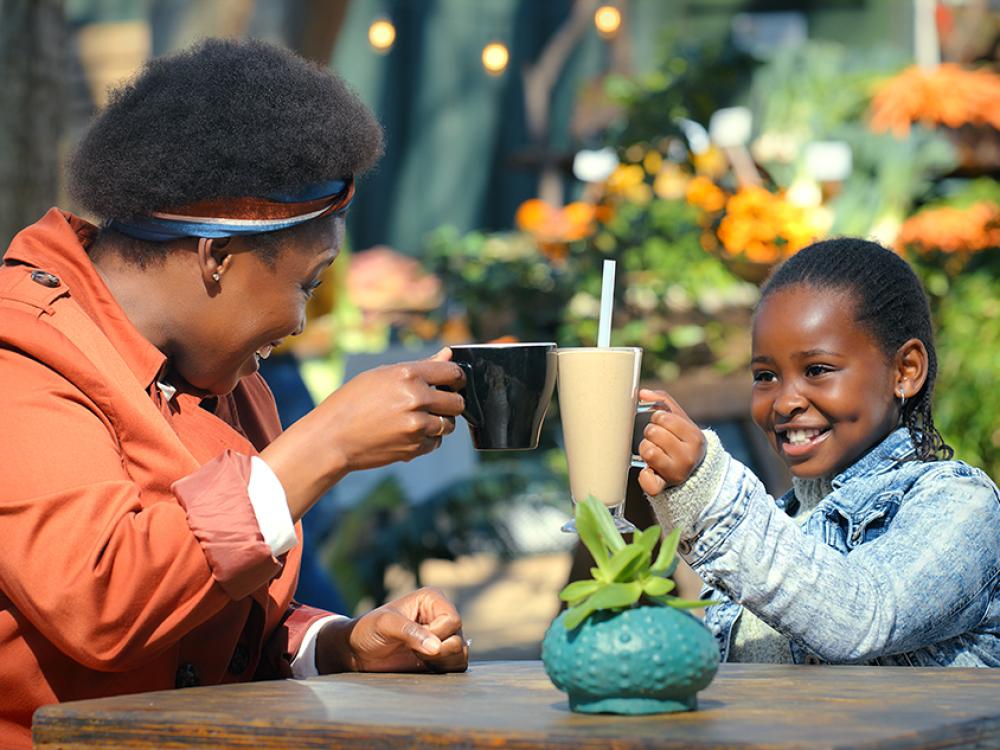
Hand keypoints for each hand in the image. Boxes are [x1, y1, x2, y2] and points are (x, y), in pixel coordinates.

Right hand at [260, 348, 465, 520]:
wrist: (331, 438)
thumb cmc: (352, 402)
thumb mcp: (382, 376)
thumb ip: (420, 367)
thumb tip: (448, 354)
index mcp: (408, 374)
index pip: (453, 373)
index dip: (457, 378)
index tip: (453, 383)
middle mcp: (416, 398)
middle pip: (457, 402)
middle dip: (450, 404)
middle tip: (433, 405)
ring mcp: (417, 425)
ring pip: (449, 425)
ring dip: (438, 423)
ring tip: (414, 420)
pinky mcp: (415, 448)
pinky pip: (435, 442)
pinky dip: (426, 439)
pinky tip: (405, 434)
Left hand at [316, 588, 468, 673]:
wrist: (358, 651)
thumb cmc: (368, 630)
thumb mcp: (385, 625)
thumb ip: (410, 632)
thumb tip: (436, 647)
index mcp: (432, 600)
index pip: (453, 620)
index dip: (437, 634)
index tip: (413, 640)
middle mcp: (441, 616)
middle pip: (459, 638)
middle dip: (438, 651)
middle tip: (414, 652)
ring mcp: (443, 637)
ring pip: (461, 653)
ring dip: (442, 662)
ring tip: (418, 658)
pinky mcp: (441, 656)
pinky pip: (457, 666)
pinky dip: (444, 670)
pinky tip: (424, 666)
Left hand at [636, 388, 705, 496]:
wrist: (694, 473)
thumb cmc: (682, 440)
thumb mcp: (680, 420)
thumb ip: (663, 402)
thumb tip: (642, 393)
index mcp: (695, 437)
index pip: (662, 417)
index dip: (657, 418)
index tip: (662, 424)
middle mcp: (688, 457)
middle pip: (653, 433)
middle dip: (651, 433)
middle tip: (657, 439)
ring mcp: (676, 474)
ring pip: (647, 451)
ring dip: (645, 449)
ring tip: (654, 451)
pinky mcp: (663, 488)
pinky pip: (645, 479)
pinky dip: (644, 474)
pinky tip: (650, 470)